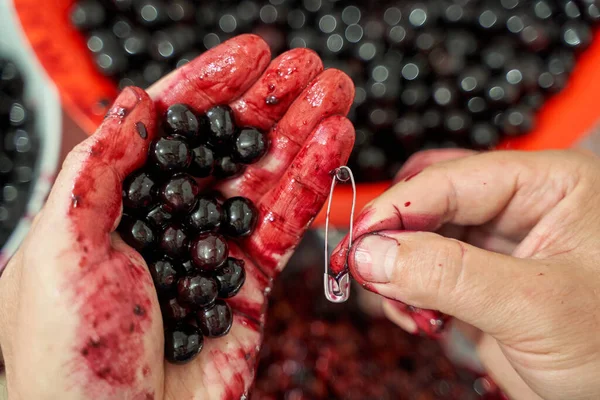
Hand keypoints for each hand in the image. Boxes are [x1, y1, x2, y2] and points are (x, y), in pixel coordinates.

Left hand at [0, 34, 354, 399]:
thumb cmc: (69, 354)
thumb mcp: (61, 245)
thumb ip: (99, 166)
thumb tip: (135, 102)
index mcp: (119, 201)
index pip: (172, 124)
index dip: (213, 83)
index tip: (252, 52)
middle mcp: (171, 217)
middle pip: (228, 144)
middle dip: (272, 102)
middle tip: (311, 67)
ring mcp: (216, 246)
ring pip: (267, 177)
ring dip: (304, 132)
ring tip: (337, 93)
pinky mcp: (252, 280)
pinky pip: (288, 223)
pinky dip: (314, 183)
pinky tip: (335, 145)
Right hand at [331, 149, 599, 399]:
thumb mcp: (533, 306)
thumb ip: (447, 274)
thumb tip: (369, 254)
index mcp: (550, 184)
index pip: (452, 179)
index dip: (397, 208)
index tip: (357, 241)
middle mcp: (522, 204)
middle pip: (431, 201)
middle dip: (395, 239)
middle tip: (365, 271)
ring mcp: (500, 243)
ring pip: (422, 236)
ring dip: (400, 270)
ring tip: (407, 310)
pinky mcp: (484, 278)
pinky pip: (429, 269)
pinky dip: (410, 292)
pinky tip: (419, 318)